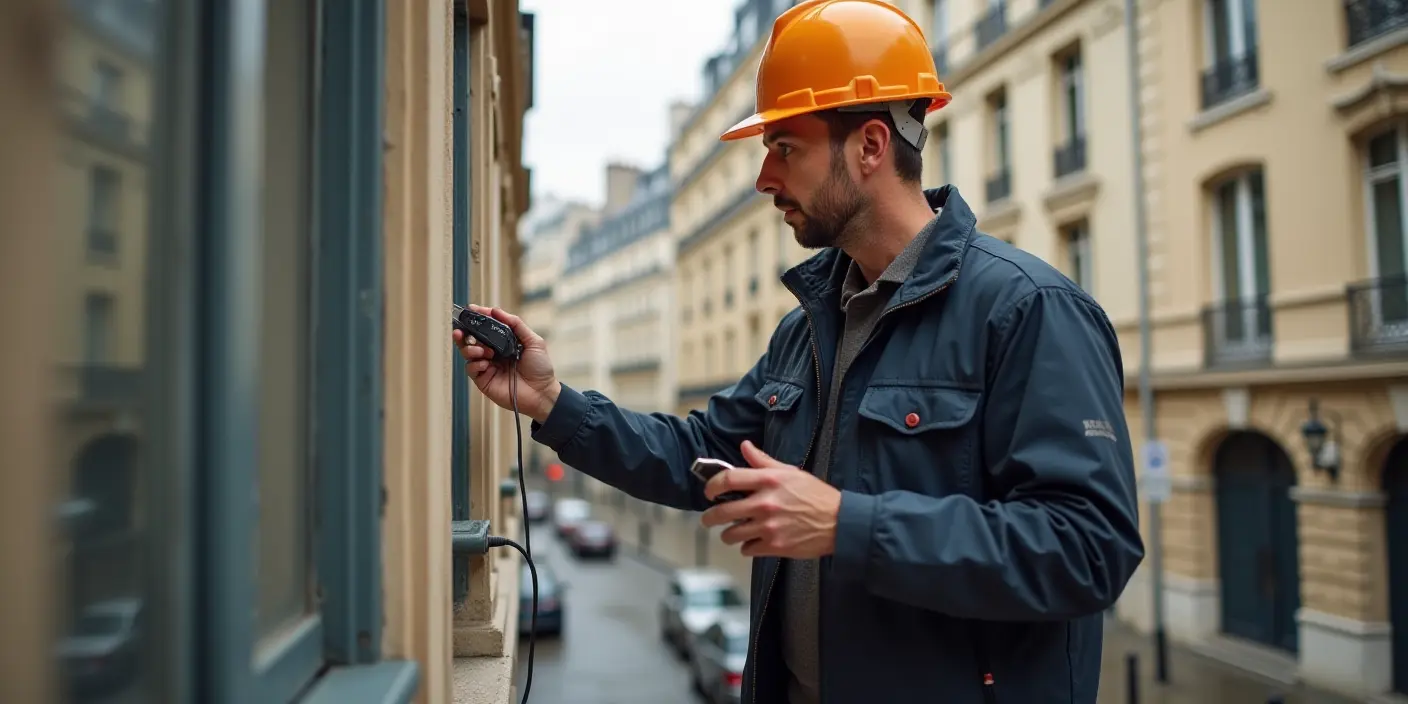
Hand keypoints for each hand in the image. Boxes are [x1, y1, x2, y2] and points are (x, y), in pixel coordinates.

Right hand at [453, 304, 560, 422]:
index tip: (472, 309)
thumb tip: (495, 310)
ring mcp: (487, 366)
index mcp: (503, 342)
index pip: (486, 327)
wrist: (541, 392)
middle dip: (465, 332)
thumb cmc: (540, 368)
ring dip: (471, 348)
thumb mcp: (533, 341)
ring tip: (483, 350)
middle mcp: (492, 352)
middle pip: (471, 339)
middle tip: (461, 330)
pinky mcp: (483, 380)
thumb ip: (515, 324)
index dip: (478, 318)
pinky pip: (471, 369)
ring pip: (468, 352)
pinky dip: (475, 364)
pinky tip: (485, 364)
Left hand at [699, 440, 841, 558]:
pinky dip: (747, 546)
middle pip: (722, 512)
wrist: (839, 522)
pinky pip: (746, 549)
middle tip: (709, 519)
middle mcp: (765, 503)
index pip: (728, 479)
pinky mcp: (774, 546)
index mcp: (768, 480)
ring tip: (732, 532)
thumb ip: (763, 461)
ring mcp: (768, 527)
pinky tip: (753, 541)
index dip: (711, 486)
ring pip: (731, 534)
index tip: (708, 492)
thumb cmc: (815, 495)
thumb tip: (744, 446)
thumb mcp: (790, 472)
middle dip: (710, 518)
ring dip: (728, 534)